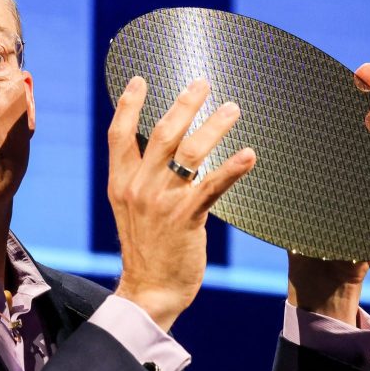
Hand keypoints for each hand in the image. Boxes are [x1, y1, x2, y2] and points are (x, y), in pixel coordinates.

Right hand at [107, 77, 256, 331]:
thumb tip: (162, 154)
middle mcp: (137, 188)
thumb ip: (141, 181)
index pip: (119, 135)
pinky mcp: (185, 217)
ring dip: (213, 126)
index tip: (139, 80)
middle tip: (202, 83)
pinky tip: (250, 154)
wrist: (149, 290)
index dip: (129, 105)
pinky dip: (232, 168)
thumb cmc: (147, 250)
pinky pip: (211, 185)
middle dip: (183, 104)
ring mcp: (160, 202)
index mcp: (120, 184)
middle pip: (160, 134)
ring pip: (189, 152)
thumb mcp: (132, 210)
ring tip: (232, 108)